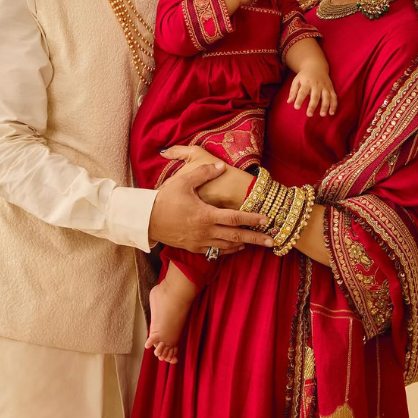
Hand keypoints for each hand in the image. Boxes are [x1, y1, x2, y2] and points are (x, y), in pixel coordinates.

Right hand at [148, 154, 270, 254]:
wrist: (144, 219)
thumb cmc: (164, 199)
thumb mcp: (183, 182)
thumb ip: (204, 173)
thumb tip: (221, 166)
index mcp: (206, 215)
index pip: (235, 218)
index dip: (253, 219)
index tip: (267, 220)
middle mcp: (205, 231)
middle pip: (236, 236)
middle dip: (256, 239)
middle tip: (272, 241)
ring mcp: (199, 241)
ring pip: (227, 246)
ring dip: (243, 244)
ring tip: (257, 243)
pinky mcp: (192, 247)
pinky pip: (215, 251)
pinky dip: (227, 249)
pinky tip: (235, 247)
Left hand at [288, 63, 337, 116]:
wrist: (316, 66)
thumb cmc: (304, 76)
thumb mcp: (296, 81)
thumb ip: (293, 91)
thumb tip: (289, 102)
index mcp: (307, 82)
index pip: (302, 92)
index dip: (299, 99)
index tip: (296, 107)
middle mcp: (317, 85)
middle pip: (315, 96)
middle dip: (312, 105)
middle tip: (309, 114)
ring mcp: (325, 86)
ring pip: (326, 97)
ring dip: (325, 106)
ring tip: (322, 115)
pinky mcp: (331, 88)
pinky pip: (334, 97)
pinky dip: (334, 105)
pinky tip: (331, 112)